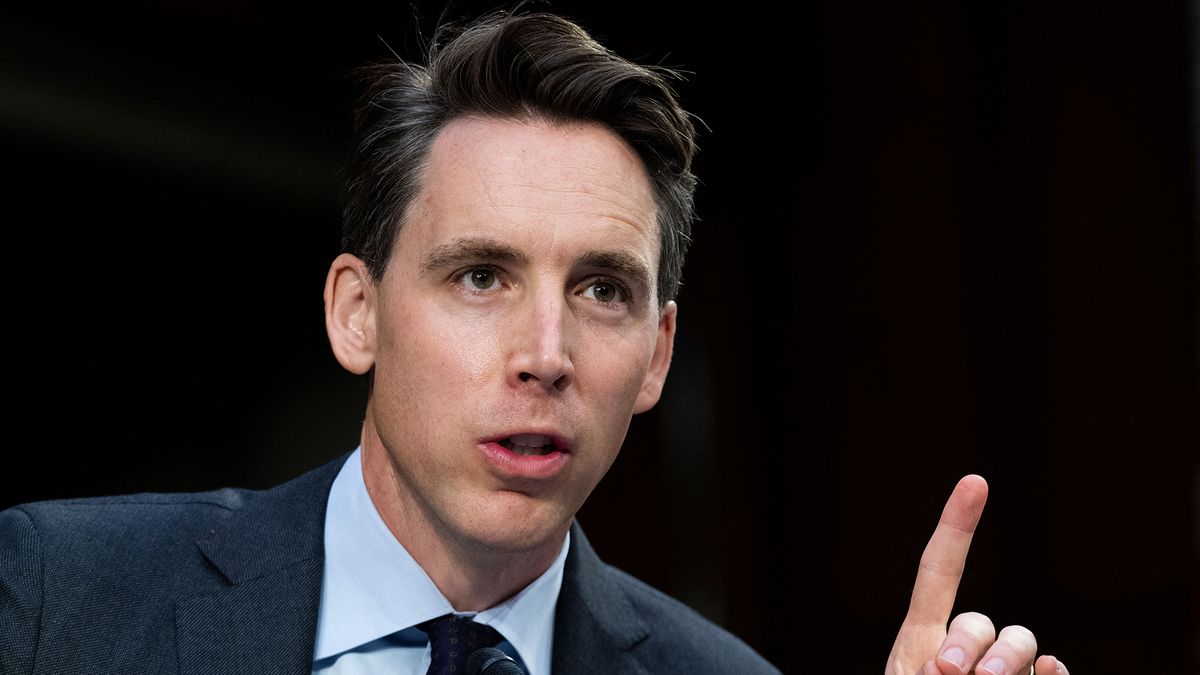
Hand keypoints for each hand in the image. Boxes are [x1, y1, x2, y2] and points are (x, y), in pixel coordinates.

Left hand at [884, 475, 1068, 674]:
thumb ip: (919, 671)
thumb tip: (947, 665)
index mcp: (920, 639)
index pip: (939, 572)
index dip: (956, 527)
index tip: (974, 481)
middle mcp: (965, 651)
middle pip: (980, 620)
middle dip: (969, 640)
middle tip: (948, 672)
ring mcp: (1003, 670)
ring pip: (1020, 640)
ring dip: (1009, 657)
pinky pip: (1051, 670)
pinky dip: (1052, 670)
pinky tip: (1048, 671)